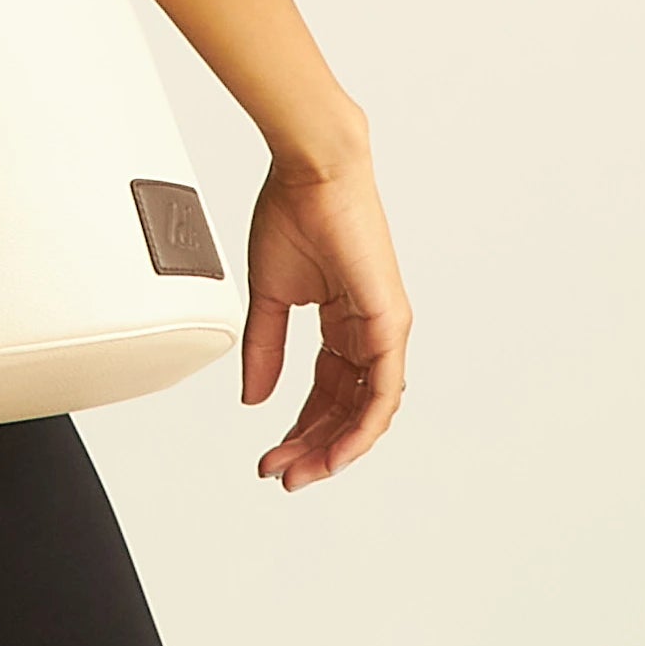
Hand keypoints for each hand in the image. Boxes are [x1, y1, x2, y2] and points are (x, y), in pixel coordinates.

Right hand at [241, 151, 409, 490]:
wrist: (311, 171)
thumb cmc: (294, 212)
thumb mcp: (270, 295)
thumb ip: (265, 349)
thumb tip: (254, 397)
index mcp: (343, 322)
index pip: (326, 393)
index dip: (299, 428)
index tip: (272, 453)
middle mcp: (369, 330)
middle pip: (347, 409)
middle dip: (313, 447)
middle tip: (283, 473)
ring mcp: (383, 327)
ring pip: (369, 410)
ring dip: (334, 447)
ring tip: (300, 469)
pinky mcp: (389, 321)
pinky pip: (383, 389)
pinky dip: (361, 425)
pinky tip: (335, 448)